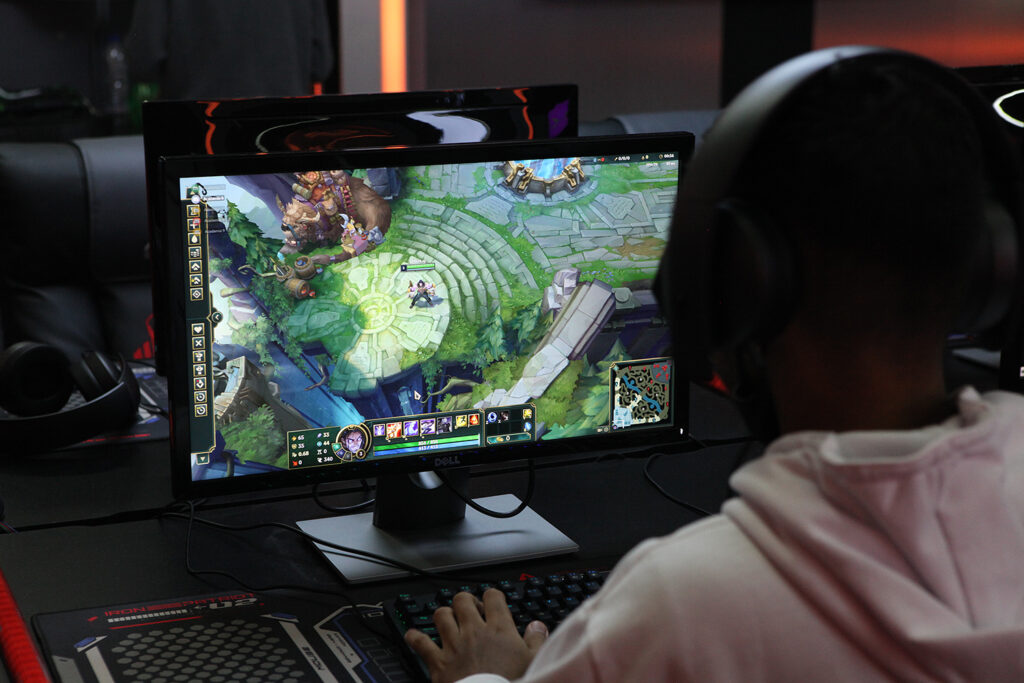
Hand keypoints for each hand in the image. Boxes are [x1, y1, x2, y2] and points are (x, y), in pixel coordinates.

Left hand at [405, 589, 548, 682]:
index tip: (492, 602)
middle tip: (469, 610)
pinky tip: (413, 635)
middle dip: (465, 601)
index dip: (492, 596)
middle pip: (462, 600)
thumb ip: (536, 640)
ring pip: (441, 615)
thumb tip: (537, 626)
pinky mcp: (439, 662)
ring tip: (449, 620)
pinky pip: (421, 643)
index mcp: (499, 629)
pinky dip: (415, 638)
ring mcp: (454, 645)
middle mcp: (474, 631)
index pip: (493, 596)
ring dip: (444, 615)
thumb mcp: (533, 661)